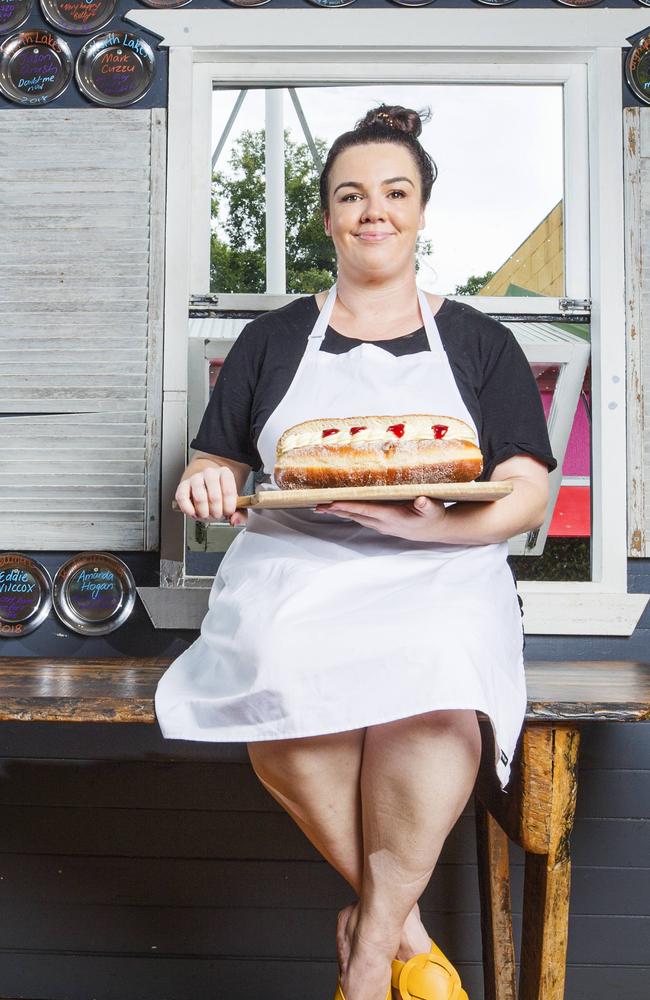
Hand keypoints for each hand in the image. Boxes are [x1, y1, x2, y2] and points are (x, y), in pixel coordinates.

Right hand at [175, 465, 247, 526]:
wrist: (206, 487)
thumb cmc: (221, 496)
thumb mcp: (235, 504)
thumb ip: (240, 514)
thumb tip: (235, 520)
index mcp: (225, 473)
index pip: (229, 491)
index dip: (229, 506)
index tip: (228, 512)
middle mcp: (209, 473)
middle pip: (214, 497)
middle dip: (216, 512)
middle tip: (216, 514)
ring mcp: (195, 479)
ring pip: (199, 498)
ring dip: (204, 512)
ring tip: (206, 514)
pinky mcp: (182, 486)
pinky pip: (183, 498)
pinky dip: (188, 509)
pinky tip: (194, 513)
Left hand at [314, 496, 445, 540]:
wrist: (436, 530)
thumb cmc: (434, 517)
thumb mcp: (433, 509)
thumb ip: (426, 504)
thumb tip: (421, 500)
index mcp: (392, 517)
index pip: (365, 510)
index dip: (348, 506)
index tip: (333, 503)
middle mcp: (383, 522)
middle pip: (355, 515)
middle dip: (336, 510)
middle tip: (318, 506)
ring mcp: (381, 525)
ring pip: (356, 517)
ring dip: (339, 513)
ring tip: (323, 507)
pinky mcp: (382, 523)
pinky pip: (361, 517)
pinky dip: (349, 513)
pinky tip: (341, 509)